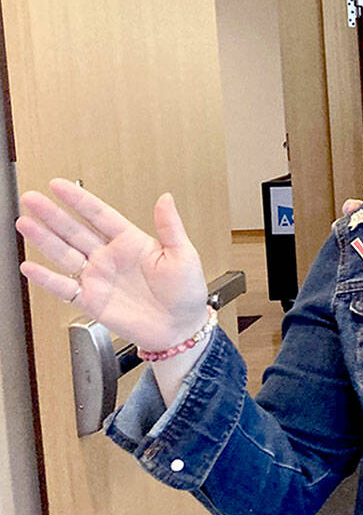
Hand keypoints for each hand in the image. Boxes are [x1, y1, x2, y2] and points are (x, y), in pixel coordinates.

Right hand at [15, 179, 209, 351]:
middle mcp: (110, 257)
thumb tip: (166, 198)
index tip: (58, 185)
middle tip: (31, 198)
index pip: (99, 215)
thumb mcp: (184, 255)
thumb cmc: (186, 292)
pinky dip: (46, 278)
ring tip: (24, 223)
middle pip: (75, 231)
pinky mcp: (92, 301)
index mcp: (131, 242)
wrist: (181, 328)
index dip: (79, 200)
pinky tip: (30, 267)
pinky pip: (64, 288)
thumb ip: (170, 227)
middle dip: (52, 215)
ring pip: (65, 254)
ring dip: (44, 239)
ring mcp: (98, 278)